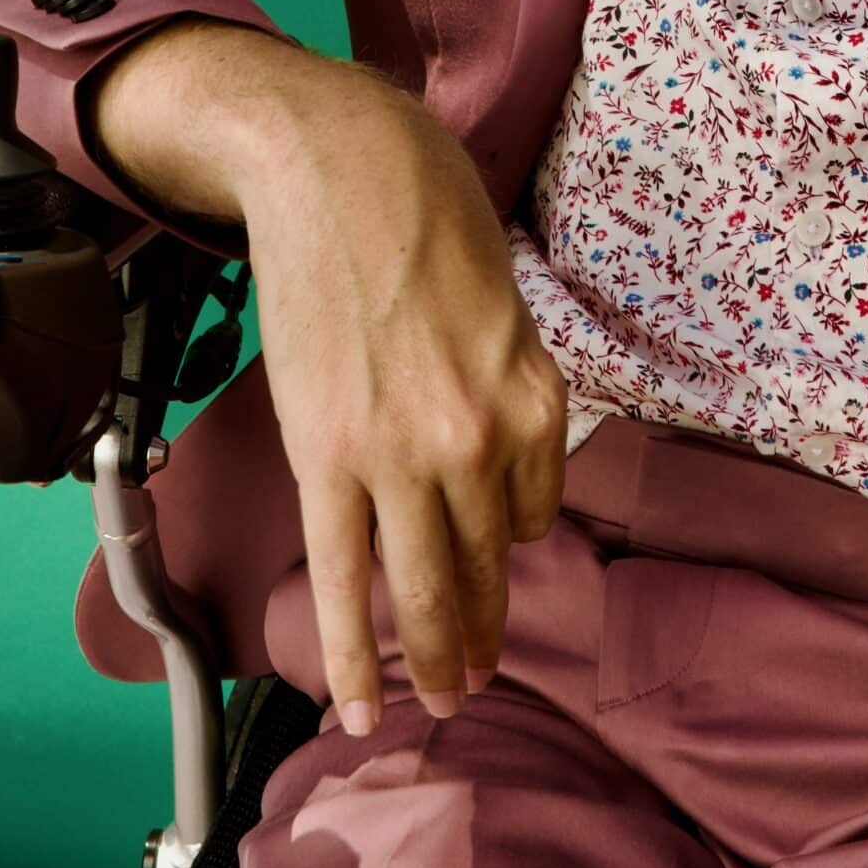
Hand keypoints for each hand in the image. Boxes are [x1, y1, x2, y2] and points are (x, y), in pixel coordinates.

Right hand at [241, 57, 568, 733]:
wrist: (339, 165)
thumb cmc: (425, 208)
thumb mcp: (502, 295)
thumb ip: (501, 375)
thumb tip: (487, 437)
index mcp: (535, 393)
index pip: (533, 506)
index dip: (509, 534)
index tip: (492, 555)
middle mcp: (482, 438)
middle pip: (484, 564)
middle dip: (483, 632)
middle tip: (479, 680)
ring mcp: (404, 456)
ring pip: (423, 585)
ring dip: (434, 654)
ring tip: (440, 699)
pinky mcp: (331, 460)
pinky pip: (345, 576)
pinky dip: (353, 651)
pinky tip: (359, 703)